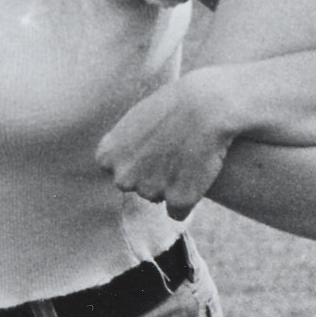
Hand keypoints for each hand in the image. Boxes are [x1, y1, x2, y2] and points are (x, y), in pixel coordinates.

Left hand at [97, 71, 243, 217]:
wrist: (208, 105)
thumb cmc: (176, 104)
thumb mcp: (137, 118)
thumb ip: (126, 147)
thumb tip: (130, 169)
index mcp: (107, 157)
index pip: (121, 171)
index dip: (141, 159)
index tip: (156, 143)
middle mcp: (124, 178)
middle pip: (139, 187)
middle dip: (155, 176)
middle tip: (176, 150)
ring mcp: (150, 190)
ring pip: (159, 198)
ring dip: (173, 185)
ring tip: (190, 157)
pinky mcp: (179, 200)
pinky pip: (178, 212)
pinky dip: (188, 199)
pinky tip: (198, 177)